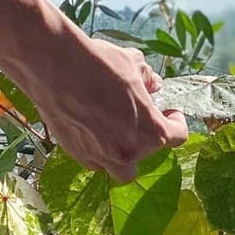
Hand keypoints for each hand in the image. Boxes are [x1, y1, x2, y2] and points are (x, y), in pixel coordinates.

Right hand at [20, 37, 187, 184]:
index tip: (168, 112)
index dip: (176, 121)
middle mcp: (129, 152)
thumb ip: (149, 80)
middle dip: (146, 135)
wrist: (56, 68)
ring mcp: (102, 158)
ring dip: (124, 154)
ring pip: (122, 169)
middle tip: (137, 115)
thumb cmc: (99, 64)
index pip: (178, 135)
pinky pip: (96, 161)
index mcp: (152, 132)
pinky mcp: (79, 155)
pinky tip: (91, 128)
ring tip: (116, 131)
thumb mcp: (134, 64)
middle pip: (149, 152)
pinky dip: (99, 150)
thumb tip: (154, 85)